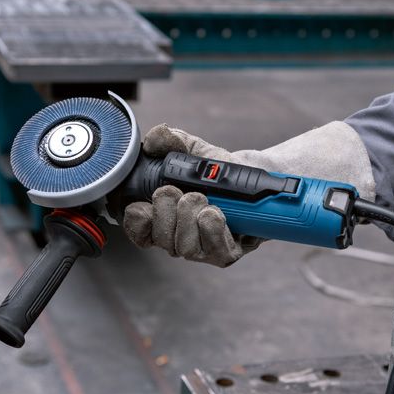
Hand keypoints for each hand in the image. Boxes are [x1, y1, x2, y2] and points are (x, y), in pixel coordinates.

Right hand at [122, 122, 374, 266]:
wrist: (257, 178)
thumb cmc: (220, 170)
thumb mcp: (194, 150)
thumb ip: (170, 140)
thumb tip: (153, 139)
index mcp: (164, 217)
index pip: (139, 231)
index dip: (136, 221)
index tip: (141, 204)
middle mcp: (179, 237)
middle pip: (161, 239)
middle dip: (165, 212)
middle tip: (179, 191)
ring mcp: (202, 249)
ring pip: (183, 247)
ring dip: (189, 217)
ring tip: (202, 198)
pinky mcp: (225, 254)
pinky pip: (212, 249)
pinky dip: (210, 227)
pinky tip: (215, 211)